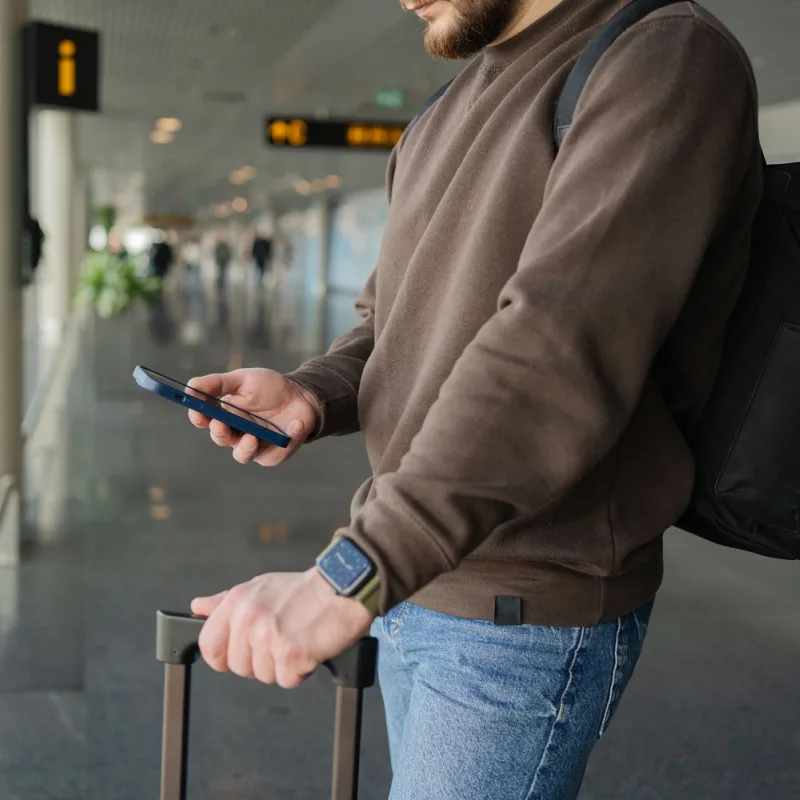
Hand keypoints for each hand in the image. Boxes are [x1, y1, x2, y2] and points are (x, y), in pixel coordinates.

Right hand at [187, 369, 318, 466]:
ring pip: (243, 455)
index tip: (198, 410)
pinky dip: (287, 439)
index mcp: (223, 414)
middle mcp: (235, 432)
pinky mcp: (274, 454)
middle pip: (220, 438)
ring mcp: (254, 445)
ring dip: (245, 448)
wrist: (301, 396)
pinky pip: (275, 453)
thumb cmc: (268, 388)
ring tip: (252, 438)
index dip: (198, 416)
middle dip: (219, 432)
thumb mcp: (243, 379)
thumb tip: (191, 385)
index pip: (203, 419)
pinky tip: (296, 424)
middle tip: (221, 423)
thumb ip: (217, 384)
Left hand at [192, 570, 374, 688]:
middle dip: (261, 660)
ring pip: (263, 676)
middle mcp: (249, 619)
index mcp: (237, 602)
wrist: (343, 587)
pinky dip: (301, 670)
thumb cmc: (304, 590)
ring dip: (282, 665)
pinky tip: (309, 647)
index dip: (224, 656)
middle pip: (239, 667)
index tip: (241, 653)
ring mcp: (269, 638)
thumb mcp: (260, 586)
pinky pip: (286, 680)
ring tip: (298, 638)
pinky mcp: (290, 654)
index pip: (209, 645)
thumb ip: (226, 602)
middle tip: (282, 638)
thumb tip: (199, 607)